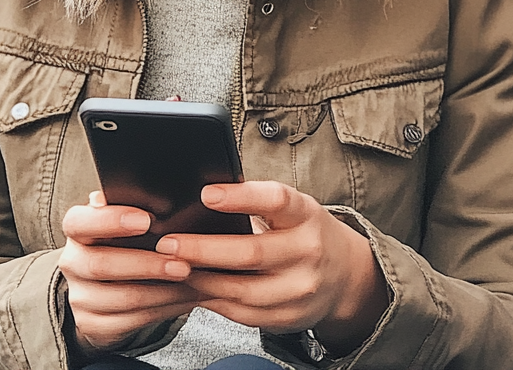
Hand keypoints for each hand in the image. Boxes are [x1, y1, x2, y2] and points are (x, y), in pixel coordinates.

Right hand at [59, 191, 197, 357]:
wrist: (102, 288)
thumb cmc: (120, 241)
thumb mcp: (121, 219)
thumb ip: (130, 205)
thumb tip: (157, 195)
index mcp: (76, 229)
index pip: (80, 222)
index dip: (111, 220)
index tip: (146, 220)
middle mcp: (72, 262)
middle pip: (102, 265)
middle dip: (147, 264)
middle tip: (182, 262)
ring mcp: (80, 297)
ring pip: (123, 298)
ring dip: (163, 290)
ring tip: (191, 280)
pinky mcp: (93, 325)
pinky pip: (132, 321)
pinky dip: (164, 309)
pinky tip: (185, 298)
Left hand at [155, 180, 388, 354]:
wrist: (344, 274)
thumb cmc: (303, 229)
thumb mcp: (292, 207)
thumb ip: (256, 201)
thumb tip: (204, 194)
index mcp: (305, 214)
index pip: (275, 200)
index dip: (240, 197)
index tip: (205, 194)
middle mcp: (308, 251)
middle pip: (251, 252)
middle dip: (203, 249)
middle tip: (168, 244)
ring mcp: (301, 289)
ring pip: (243, 289)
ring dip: (202, 280)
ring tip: (172, 269)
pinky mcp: (290, 317)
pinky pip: (245, 314)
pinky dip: (215, 302)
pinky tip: (194, 289)